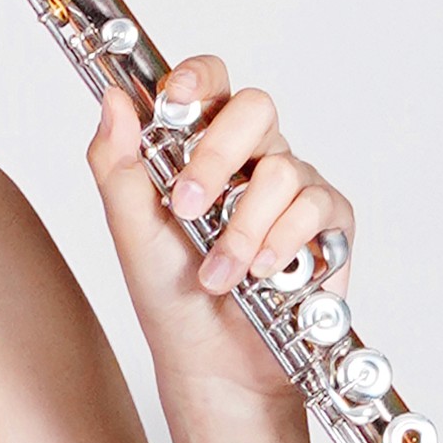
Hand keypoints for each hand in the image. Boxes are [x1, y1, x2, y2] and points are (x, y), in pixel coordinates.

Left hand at [87, 59, 353, 395]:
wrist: (212, 363)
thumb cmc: (172, 298)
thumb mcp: (131, 232)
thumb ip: (117, 165)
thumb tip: (114, 101)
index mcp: (204, 148)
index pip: (209, 85)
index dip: (197, 79)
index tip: (176, 99)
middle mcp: (252, 159)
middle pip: (254, 108)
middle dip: (217, 156)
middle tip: (188, 206)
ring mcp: (293, 187)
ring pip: (281, 169)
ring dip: (242, 229)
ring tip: (219, 275)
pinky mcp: (327, 220)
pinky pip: (314, 206)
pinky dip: (281, 243)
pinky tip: (262, 275)